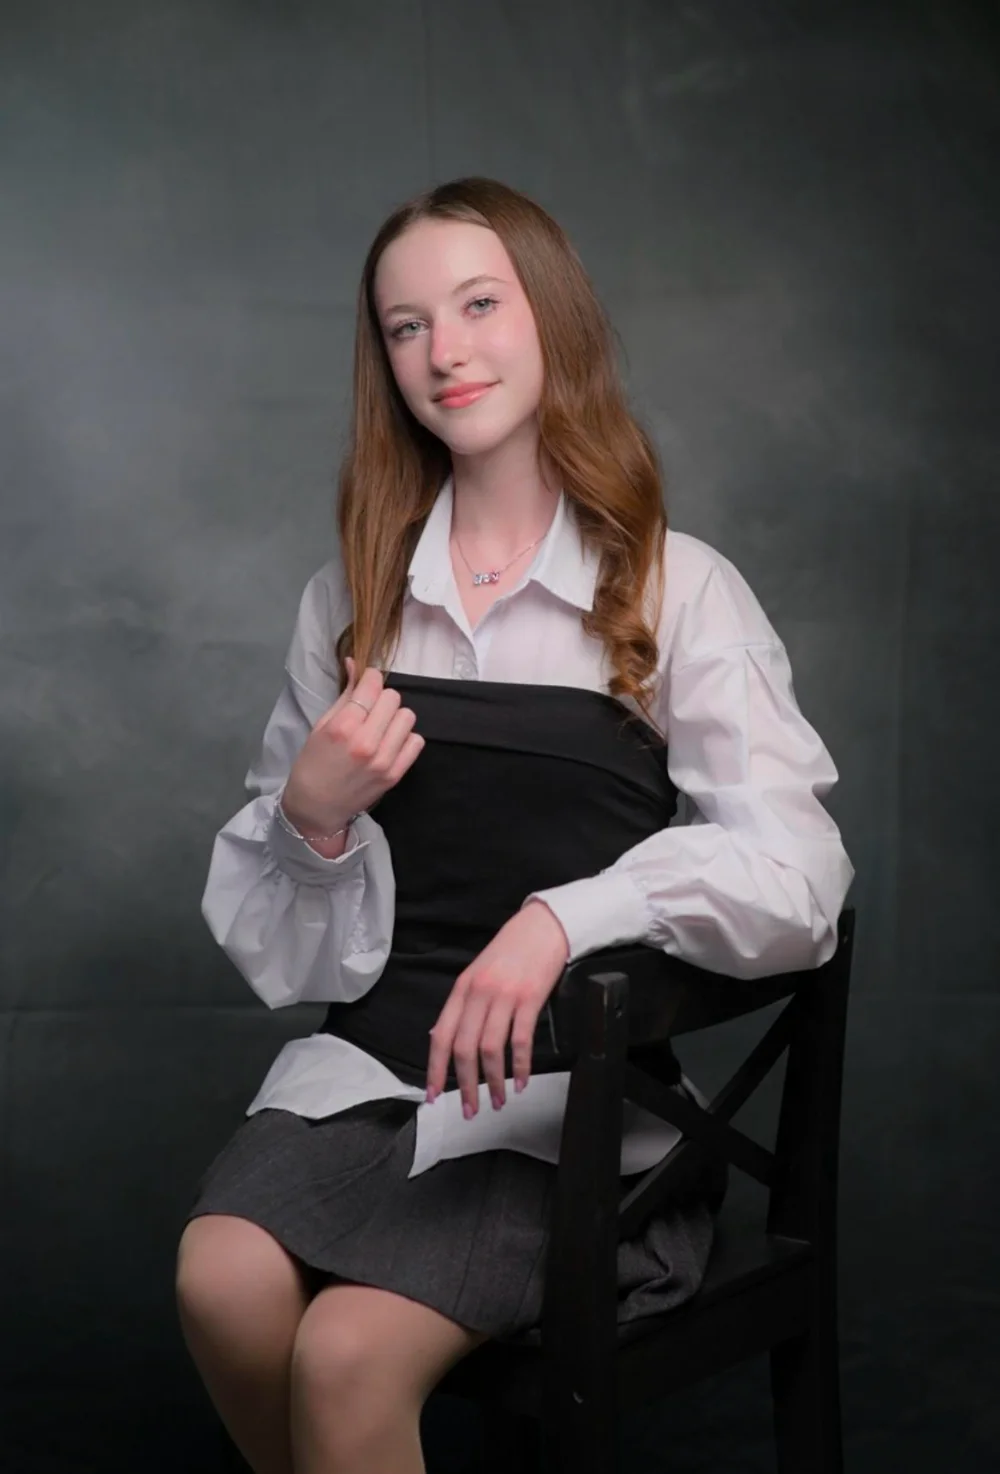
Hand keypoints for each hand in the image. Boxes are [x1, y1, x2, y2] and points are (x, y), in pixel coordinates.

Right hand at [280, 658, 424, 834]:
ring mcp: (384, 760)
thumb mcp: (321, 725)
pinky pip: (416, 741)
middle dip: (382, 698)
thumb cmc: (313, 764)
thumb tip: (355, 663)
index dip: (370, 679)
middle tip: (371, 710)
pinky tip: (390, 743)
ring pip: (407, 716)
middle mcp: (366, 742)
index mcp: (343, 727)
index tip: (367, 684)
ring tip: (381, 727)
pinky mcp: (396, 774)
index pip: (372, 685)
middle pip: (393, 698)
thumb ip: (344, 695)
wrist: (317, 807)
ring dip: (395, 717)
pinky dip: (405, 738)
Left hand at [425, 901, 570, 1116]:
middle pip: (464, 1048)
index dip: (435, 1069)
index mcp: (462, 989)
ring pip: (491, 1049)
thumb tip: (442, 1037)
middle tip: (470, 1110)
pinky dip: (520, 1067)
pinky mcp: (530, 999)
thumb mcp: (477, 973)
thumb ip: (462, 1005)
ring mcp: (504, 996)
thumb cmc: (512, 950)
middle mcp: (479, 993)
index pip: (441, 1035)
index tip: (433, 1096)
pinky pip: (521, 1041)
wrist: (544, 926)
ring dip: (493, 1082)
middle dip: (465, 1085)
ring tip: (497, 1101)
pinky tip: (520, 1082)